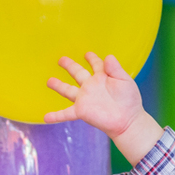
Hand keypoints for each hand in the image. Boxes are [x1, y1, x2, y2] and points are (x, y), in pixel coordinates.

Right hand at [45, 53, 162, 164]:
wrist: (128, 121)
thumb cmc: (129, 101)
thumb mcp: (125, 81)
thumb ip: (116, 69)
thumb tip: (108, 56)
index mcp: (103, 77)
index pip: (96, 64)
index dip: (92, 59)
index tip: (88, 54)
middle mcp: (91, 86)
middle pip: (78, 73)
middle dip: (70, 66)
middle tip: (61, 59)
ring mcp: (85, 98)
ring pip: (68, 90)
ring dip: (58, 86)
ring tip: (48, 81)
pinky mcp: (81, 110)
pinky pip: (65, 113)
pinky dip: (55, 116)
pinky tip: (45, 117)